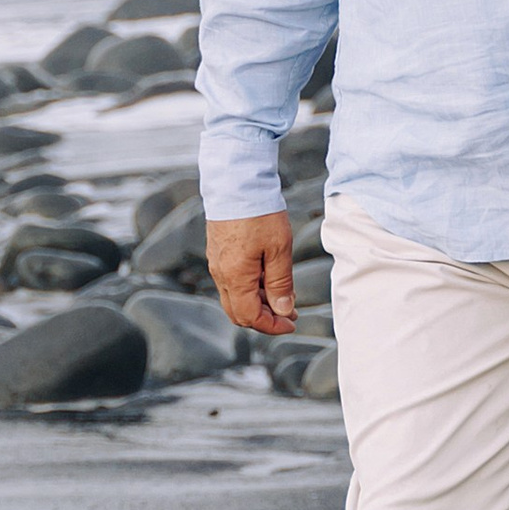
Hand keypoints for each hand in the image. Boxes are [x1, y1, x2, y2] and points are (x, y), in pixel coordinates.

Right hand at [208, 212, 296, 334]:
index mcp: (235, 277)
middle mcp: (221, 274)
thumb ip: (280, 283)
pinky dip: (250, 287)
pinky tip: (268, 277)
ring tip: (283, 294)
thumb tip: (282, 310)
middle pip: (238, 312)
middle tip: (288, 313)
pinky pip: (232, 281)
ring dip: (258, 302)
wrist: (237, 183)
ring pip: (235, 297)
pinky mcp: (218, 253)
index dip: (271, 326)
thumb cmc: (260, 213)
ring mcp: (217, 263)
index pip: (249, 317)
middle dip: (264, 318)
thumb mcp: (279, 249)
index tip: (291, 323)